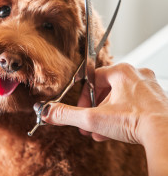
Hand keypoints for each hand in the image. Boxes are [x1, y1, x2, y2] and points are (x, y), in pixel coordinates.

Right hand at [40, 63, 167, 145]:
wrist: (166, 135)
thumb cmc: (134, 121)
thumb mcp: (93, 118)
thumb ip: (67, 114)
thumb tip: (49, 112)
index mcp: (121, 71)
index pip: (94, 78)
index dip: (84, 96)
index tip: (82, 109)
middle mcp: (137, 75)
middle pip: (107, 90)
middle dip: (96, 110)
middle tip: (91, 123)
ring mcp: (149, 87)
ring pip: (121, 99)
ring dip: (109, 115)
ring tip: (103, 131)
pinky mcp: (157, 100)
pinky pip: (134, 105)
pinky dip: (124, 116)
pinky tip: (118, 130)